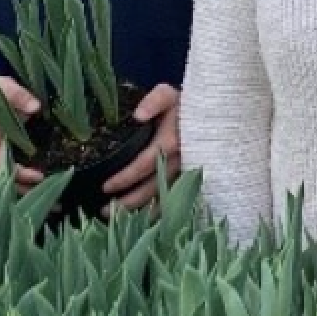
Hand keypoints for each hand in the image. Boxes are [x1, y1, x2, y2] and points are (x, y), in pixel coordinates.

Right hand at [0, 72, 44, 187]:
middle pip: (2, 177)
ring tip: (53, 201)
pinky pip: (12, 176)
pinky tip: (47, 194)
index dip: (15, 170)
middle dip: (24, 188)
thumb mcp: (5, 86)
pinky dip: (26, 185)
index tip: (37, 175)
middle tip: (50, 194)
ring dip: (26, 191)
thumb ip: (19, 95)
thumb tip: (36, 107)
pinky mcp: (4, 158)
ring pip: (7, 181)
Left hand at [102, 83, 180, 210]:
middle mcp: (180, 161)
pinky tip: (144, 221)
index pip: (144, 164)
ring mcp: (187, 172)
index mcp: (171, 141)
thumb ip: (154, 100)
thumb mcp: (169, 94)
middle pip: (152, 187)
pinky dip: (161, 213)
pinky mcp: (192, 179)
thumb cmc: (183, 104)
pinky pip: (176, 200)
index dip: (125, 178)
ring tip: (119, 220)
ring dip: (142, 211)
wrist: (212, 114)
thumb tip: (138, 115)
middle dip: (128, 202)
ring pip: (164, 197)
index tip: (106, 187)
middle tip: (104, 211)